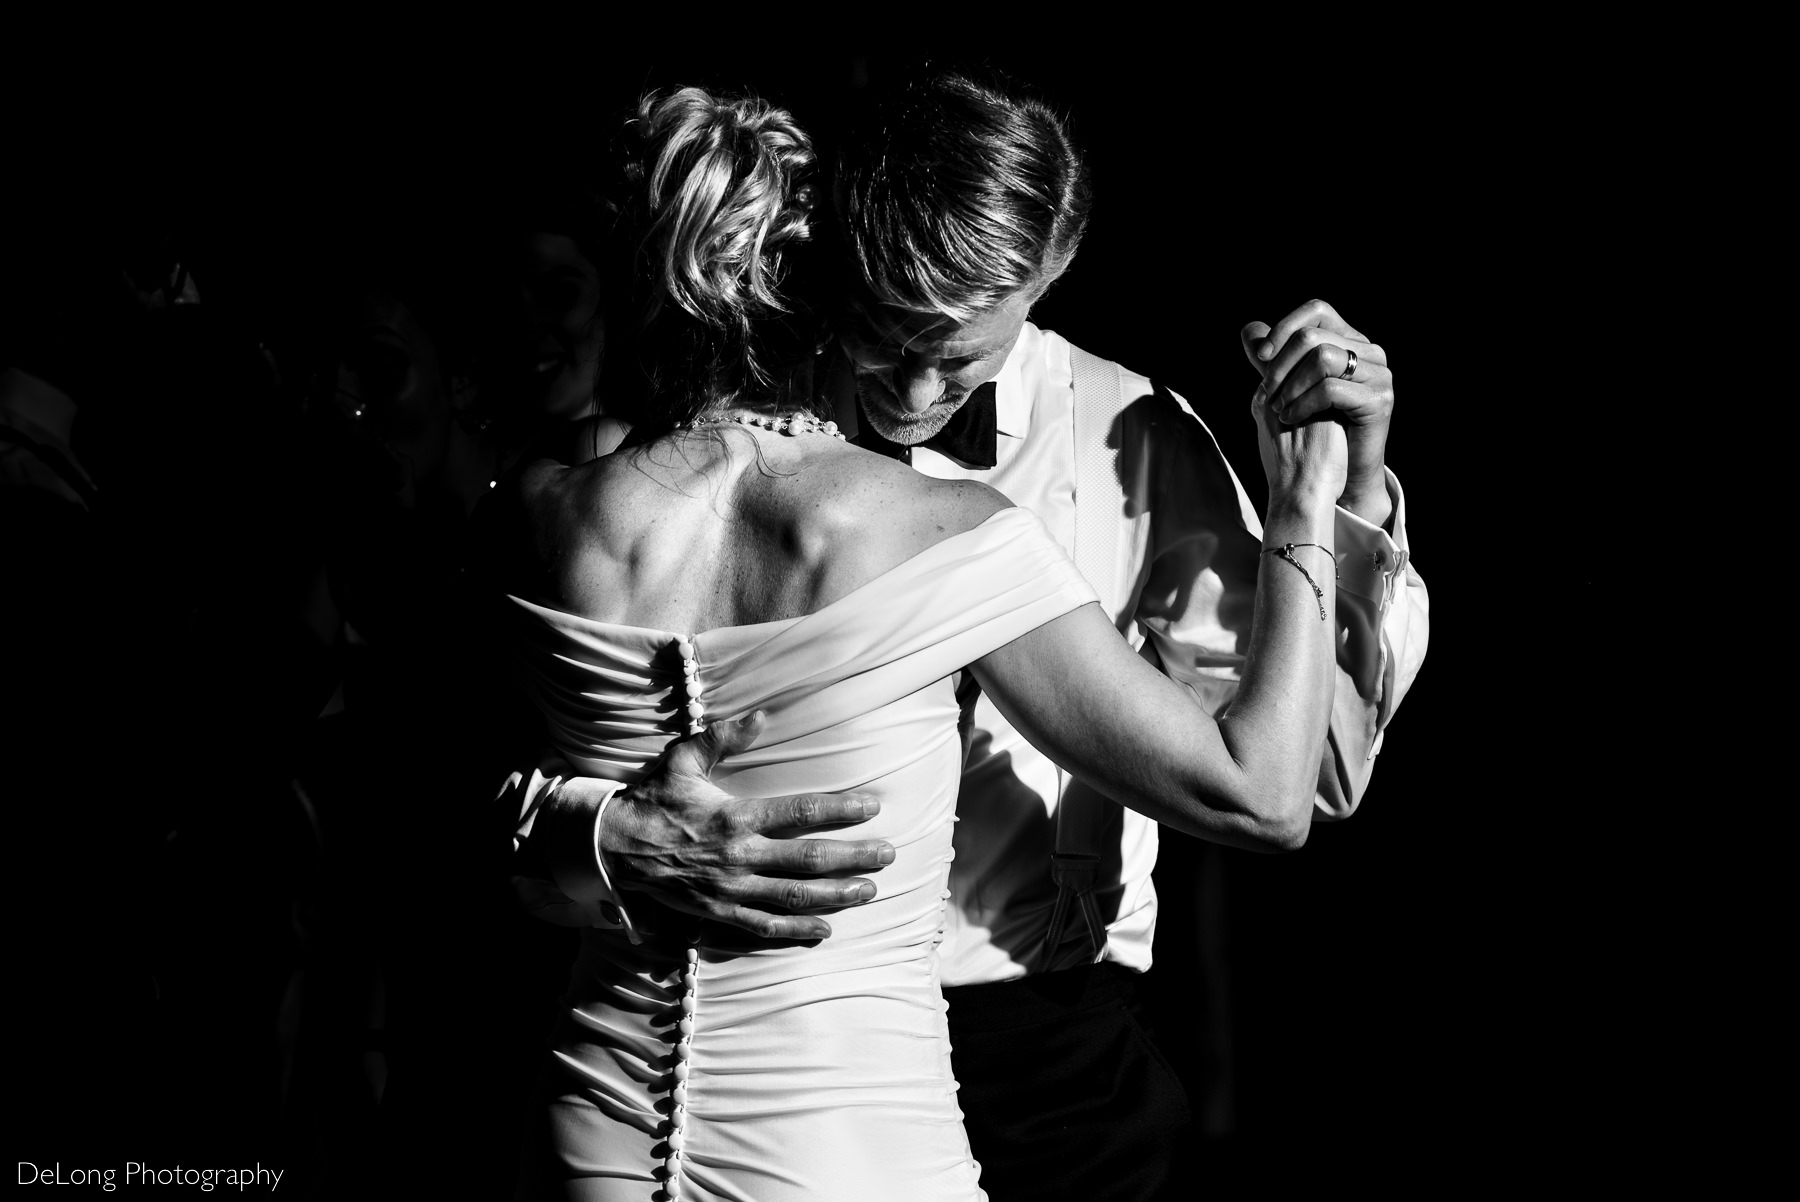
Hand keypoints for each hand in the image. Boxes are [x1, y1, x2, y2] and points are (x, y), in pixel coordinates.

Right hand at [598, 711, 893, 939]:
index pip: (801, 813)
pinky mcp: (718, 914)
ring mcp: (730, 890)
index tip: (874, 806)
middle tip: (888, 855)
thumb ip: (724, 737)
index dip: (842, 810)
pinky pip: (764, 927)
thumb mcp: (683, 759)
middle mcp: (738, 857)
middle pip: (809, 860)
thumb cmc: (653, 799)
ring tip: (870, 890)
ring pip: (794, 897)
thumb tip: (763, 714)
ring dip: (837, 895)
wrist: (612, 848)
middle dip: (854, 857)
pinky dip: (796, 931)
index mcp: (735, 817)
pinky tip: (824, 929)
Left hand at [1241, 299, 1393, 524]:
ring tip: (1280, 408)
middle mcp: (1369, 352)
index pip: (1316, 311)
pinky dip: (1303, 403)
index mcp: (1349, 342)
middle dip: (1280, 364)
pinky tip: (1291, 418)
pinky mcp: (1379, 400)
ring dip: (1290, 385)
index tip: (1261, 358)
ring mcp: (1379, 375)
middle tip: (1267, 392)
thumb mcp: (1287, 387)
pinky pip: (1331, 388)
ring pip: (1322, 357)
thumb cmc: (1310, 429)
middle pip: (1313, 335)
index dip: (1284, 328)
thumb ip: (1272, 358)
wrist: (1333, 475)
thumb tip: (1250, 330)